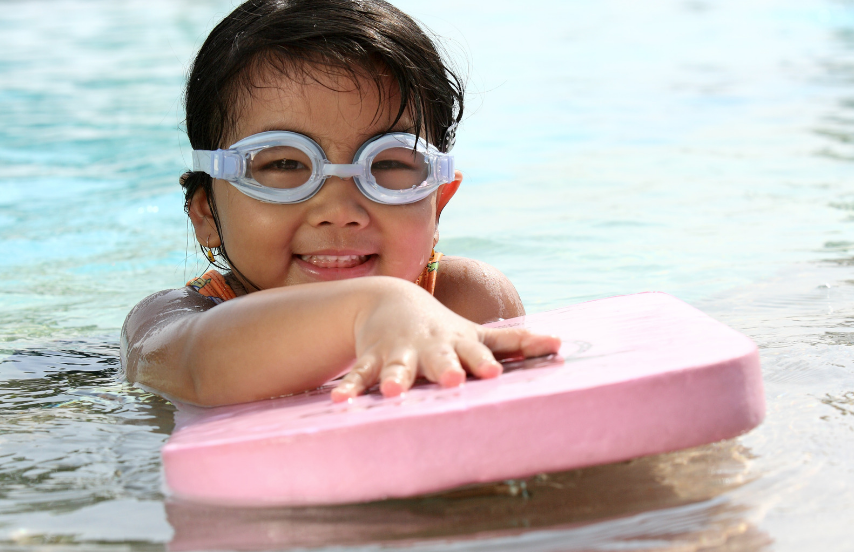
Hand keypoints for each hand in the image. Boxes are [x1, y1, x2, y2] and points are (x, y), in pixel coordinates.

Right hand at [330, 280, 559, 401]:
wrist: (391, 300)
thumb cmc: (445, 328)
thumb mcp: (476, 333)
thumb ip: (516, 342)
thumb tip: (561, 344)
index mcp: (458, 342)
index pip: (476, 352)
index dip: (484, 362)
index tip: (494, 373)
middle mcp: (430, 347)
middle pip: (438, 359)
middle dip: (444, 369)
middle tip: (451, 380)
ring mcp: (400, 352)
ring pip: (398, 366)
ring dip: (396, 378)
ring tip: (394, 392)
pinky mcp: (372, 359)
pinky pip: (360, 375)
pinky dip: (352, 388)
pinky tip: (342, 403)